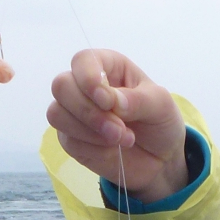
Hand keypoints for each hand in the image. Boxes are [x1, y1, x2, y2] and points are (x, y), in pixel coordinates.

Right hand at [47, 50, 187, 202]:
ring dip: (90, 131)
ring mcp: (74, 113)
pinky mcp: (72, 139)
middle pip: (61, 86)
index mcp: (107, 67)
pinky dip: (94, 148)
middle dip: (89, 112)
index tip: (108, 102)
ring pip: (57, 114)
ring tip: (123, 139)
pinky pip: (68, 141)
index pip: (82, 60)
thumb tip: (111, 102)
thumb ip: (138, 100)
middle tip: (119, 129)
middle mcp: (84, 86)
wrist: (162, 159)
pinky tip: (114, 150)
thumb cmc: (159, 122)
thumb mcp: (161, 106)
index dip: (89, 79)